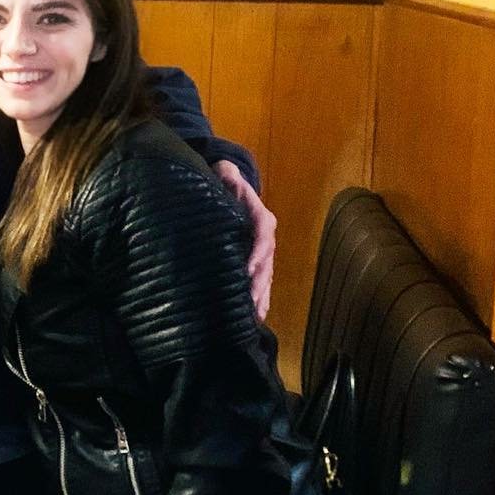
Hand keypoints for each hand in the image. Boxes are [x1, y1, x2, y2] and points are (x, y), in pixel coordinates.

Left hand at [214, 160, 276, 321]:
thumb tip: (228, 177)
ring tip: (256, 317)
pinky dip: (260, 298)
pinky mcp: (256, 261)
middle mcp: (266, 237)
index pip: (264, 235)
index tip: (249, 269)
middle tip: (251, 302)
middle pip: (267, 262)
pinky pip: (261, 281)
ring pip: (266, 276)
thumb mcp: (228, 176)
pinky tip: (256, 317)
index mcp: (261, 218)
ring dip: (262, 296)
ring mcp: (263, 252)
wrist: (231, 187)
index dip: (258, 252)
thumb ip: (228, 178)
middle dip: (260, 283)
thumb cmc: (227, 183)